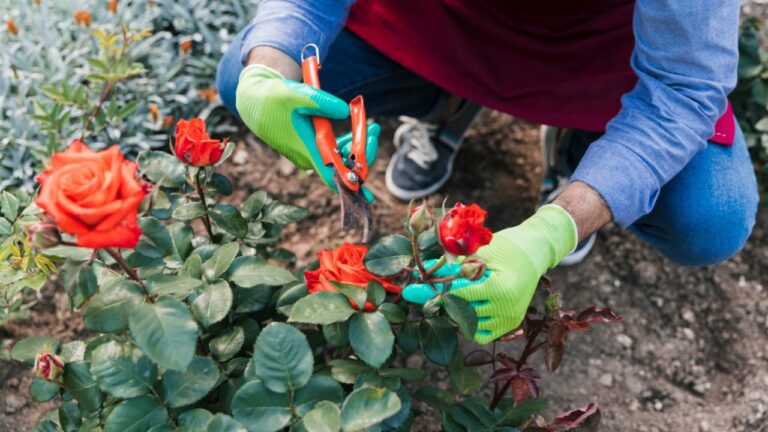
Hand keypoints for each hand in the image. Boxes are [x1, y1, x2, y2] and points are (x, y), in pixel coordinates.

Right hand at [236, 64, 379, 201]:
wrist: (255, 101)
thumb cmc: (274, 98)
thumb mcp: (297, 95)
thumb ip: (322, 102)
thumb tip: (346, 111)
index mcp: (306, 149)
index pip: (331, 175)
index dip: (350, 187)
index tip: (367, 197)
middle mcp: (308, 157)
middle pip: (342, 166)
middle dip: (362, 153)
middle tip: (374, 131)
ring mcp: (308, 154)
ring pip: (339, 159)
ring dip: (356, 147)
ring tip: (372, 127)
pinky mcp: (309, 148)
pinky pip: (333, 153)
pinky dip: (346, 144)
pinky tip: (358, 130)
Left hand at [402, 205, 577, 343]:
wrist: (536, 250)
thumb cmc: (507, 245)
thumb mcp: (479, 252)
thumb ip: (453, 266)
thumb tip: (423, 272)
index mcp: (499, 289)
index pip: (457, 294)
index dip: (431, 292)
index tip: (410, 291)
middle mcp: (506, 309)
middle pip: (460, 311)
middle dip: (440, 300)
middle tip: (425, 292)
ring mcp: (510, 319)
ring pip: (468, 324)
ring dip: (455, 311)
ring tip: (451, 294)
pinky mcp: (511, 324)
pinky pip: (481, 334)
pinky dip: (470, 324)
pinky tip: (466, 306)